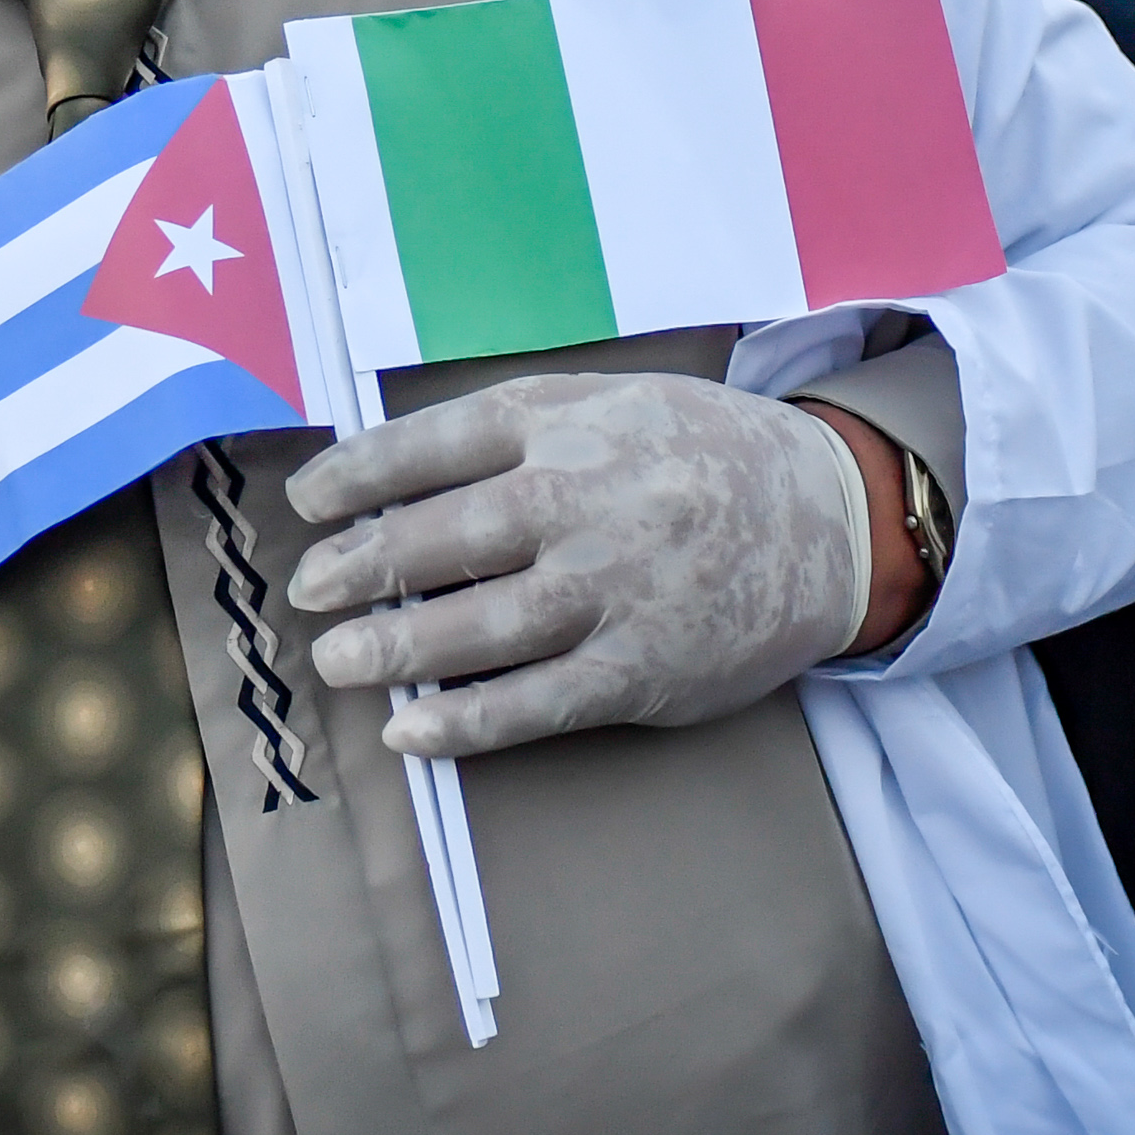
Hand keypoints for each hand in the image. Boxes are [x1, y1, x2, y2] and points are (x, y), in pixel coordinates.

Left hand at [283, 372, 870, 759]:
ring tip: (337, 660)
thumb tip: (387, 467)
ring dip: (396, 649)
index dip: (361, 473)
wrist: (828, 518)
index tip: (306, 502)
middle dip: (363, 565)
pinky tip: (409, 731)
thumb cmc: (696, 453)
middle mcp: (590, 502)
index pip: (441, 442)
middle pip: (450, 535)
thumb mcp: (612, 402)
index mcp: (573, 425)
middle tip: (307, 588)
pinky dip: (466, 723)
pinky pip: (537, 704)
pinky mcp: (642, 670)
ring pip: (483, 628)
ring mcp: (617, 591)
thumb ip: (514, 427)